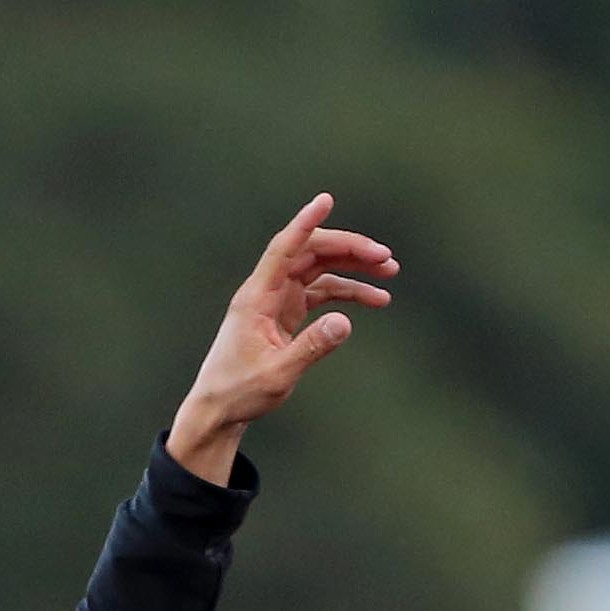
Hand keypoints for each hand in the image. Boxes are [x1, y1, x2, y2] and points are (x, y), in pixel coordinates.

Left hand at [167, 195, 396, 482]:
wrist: (220, 409)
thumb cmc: (239, 392)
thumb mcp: (278, 375)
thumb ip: (311, 349)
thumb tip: (345, 322)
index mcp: (256, 297)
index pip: (283, 249)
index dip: (304, 224)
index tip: (325, 200)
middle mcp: (267, 291)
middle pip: (311, 253)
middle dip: (349, 249)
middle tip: (385, 258)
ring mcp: (278, 300)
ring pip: (320, 269)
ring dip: (354, 267)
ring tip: (389, 273)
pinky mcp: (286, 313)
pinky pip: (322, 292)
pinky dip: (348, 292)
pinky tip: (375, 299)